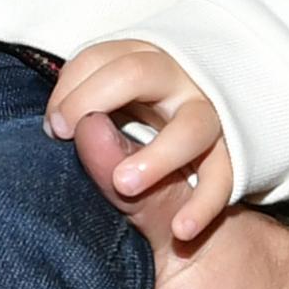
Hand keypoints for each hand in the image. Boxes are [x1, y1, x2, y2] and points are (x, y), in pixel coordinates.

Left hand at [47, 39, 232, 241]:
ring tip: (125, 185)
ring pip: (192, 125)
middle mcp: (174, 78)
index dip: (70, 89)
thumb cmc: (141, 118)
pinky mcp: (234, 152)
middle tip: (63, 136)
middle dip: (95, 99)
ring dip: (158, 156)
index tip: (55, 127)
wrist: (202, 145)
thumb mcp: (113, 107)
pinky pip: (225, 175)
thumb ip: (85, 111)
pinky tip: (181, 230)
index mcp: (137, 59)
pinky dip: (205, 204)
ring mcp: (208, 112)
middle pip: (137, 73)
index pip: (97, 58)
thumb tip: (61, 126)